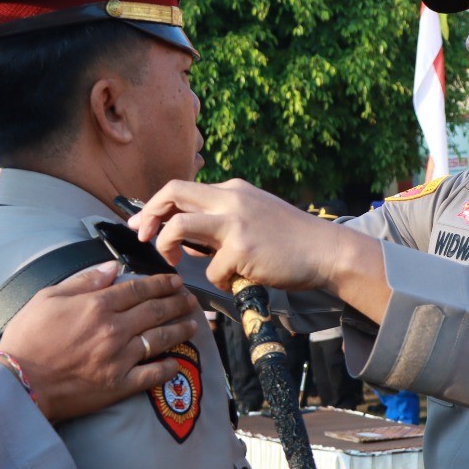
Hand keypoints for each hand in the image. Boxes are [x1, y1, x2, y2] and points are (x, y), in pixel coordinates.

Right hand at [0, 262, 200, 424]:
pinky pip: (152, 375)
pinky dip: (168, 368)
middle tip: (190, 299)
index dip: (161, 283)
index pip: (138, 289)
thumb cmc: (28, 337)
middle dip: (177, 303)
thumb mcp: (48, 297)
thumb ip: (84, 281)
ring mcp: (119, 358)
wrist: (19, 382)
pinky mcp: (119, 385)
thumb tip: (112, 268)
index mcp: (97, 305)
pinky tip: (177, 363)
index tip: (175, 281)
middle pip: (155, 311)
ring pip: (159, 339)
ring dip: (180, 330)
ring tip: (192, 324)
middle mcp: (114, 329)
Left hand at [128, 179, 343, 289]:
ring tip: (175, 262)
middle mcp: (231, 199)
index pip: (181, 188)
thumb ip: (222, 216)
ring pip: (179, 226)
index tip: (143, 224)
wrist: (326, 250)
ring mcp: (235, 223)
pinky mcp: (242, 249)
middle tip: (143, 238)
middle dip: (149, 216)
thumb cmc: (290, 239)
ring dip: (167, 245)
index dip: (156, 205)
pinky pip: (212, 270)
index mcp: (232, 190)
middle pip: (172, 192)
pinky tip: (237, 280)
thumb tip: (186, 233)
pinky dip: (219, 280)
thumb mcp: (254, 212)